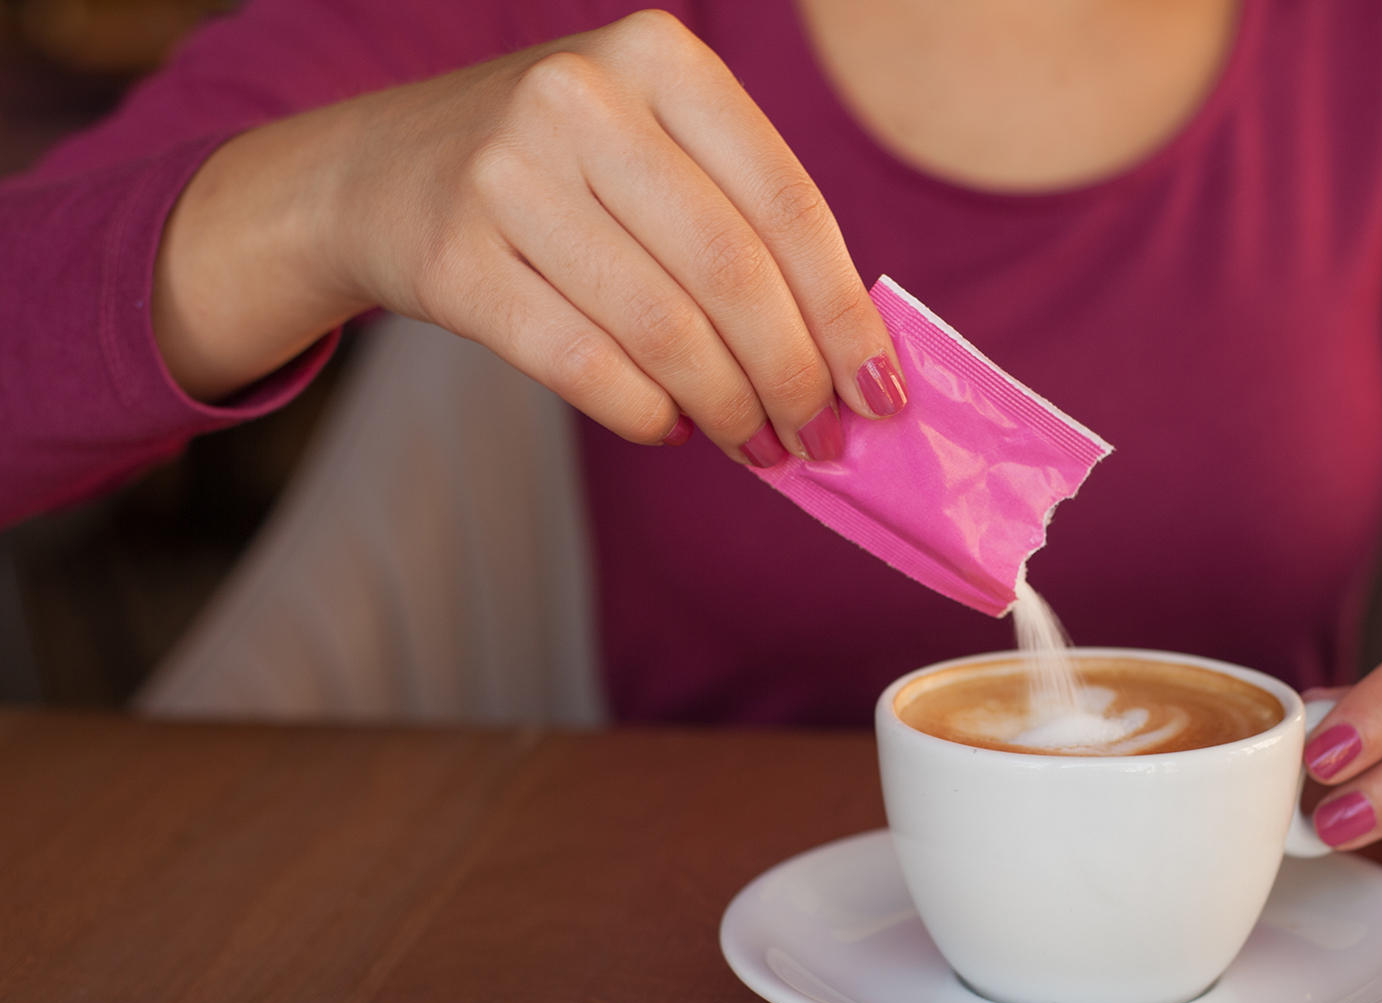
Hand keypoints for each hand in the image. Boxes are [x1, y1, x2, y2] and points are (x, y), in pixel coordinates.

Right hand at [158, 11, 905, 464]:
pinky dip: (643, 412)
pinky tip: (668, 425)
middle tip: (818, 438)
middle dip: (791, 376)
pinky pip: (584, 364)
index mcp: (660, 56)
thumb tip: (855, 363)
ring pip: (662, 329)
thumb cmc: (561, 172)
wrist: (376, 172)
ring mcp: (506, 172)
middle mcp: (582, 97)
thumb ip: (748, 224)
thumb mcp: (656, 145)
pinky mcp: (451, 255)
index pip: (787, 203)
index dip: (844, 312)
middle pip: (732, 272)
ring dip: (726, 409)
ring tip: (753, 444)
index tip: (880, 393)